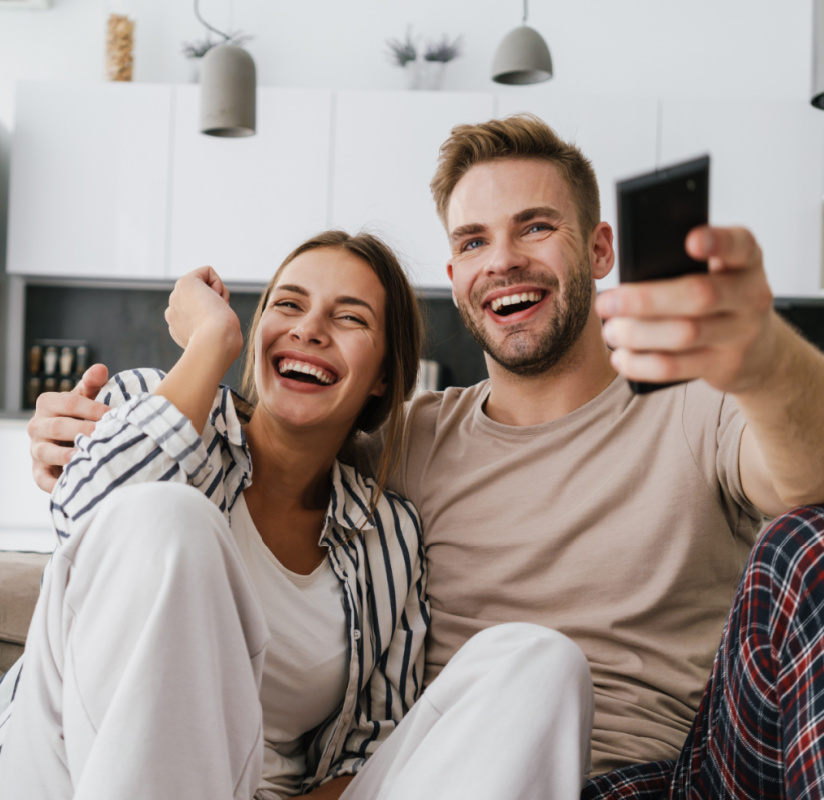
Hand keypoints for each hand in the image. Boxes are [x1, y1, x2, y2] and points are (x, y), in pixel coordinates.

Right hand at [28, 363, 110, 492]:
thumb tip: (101, 369)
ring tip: (83, 457)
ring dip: (65, 455)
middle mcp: (37, 425)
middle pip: (58, 426)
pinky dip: (54, 483)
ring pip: (46, 451)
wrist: (68, 438)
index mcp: (48, 403)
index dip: (93, 408)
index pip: (70, 402)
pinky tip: (72, 483)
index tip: (114, 415)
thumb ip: (93, 384)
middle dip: (82, 430)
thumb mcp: (85, 397)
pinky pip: (41, 478)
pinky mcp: (38, 470)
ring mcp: (36, 448)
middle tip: (103, 435)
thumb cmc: (80, 415)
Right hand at [165, 266, 241, 359]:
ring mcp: (175, 297)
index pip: (202, 313)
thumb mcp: (217, 340)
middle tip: (216, 321)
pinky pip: (207, 272)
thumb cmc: (222, 346)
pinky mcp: (184, 283)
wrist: (215, 343)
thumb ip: (216, 329)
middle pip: (204, 298)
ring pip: (206, 286)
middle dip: (216, 306)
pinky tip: (215, 300)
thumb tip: (222, 315)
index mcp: (178, 327)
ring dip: (218, 296)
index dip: (215, 318)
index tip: (215, 331)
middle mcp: (173, 312)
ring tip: (216, 312)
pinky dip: (218, 284)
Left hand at [596, 226, 777, 394]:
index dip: (718, 240)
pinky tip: (621, 357)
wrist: (760, 351)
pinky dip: (641, 363)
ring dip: (637, 334)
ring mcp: (741, 334)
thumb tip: (627, 277)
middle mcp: (751, 295)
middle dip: (645, 300)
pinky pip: (676, 367)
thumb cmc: (720, 300)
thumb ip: (683, 266)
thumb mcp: (717, 274)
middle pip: (699, 295)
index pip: (740, 245)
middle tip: (606, 303)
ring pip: (684, 334)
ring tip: (610, 331)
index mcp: (746, 262)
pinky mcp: (725, 366)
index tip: (691, 240)